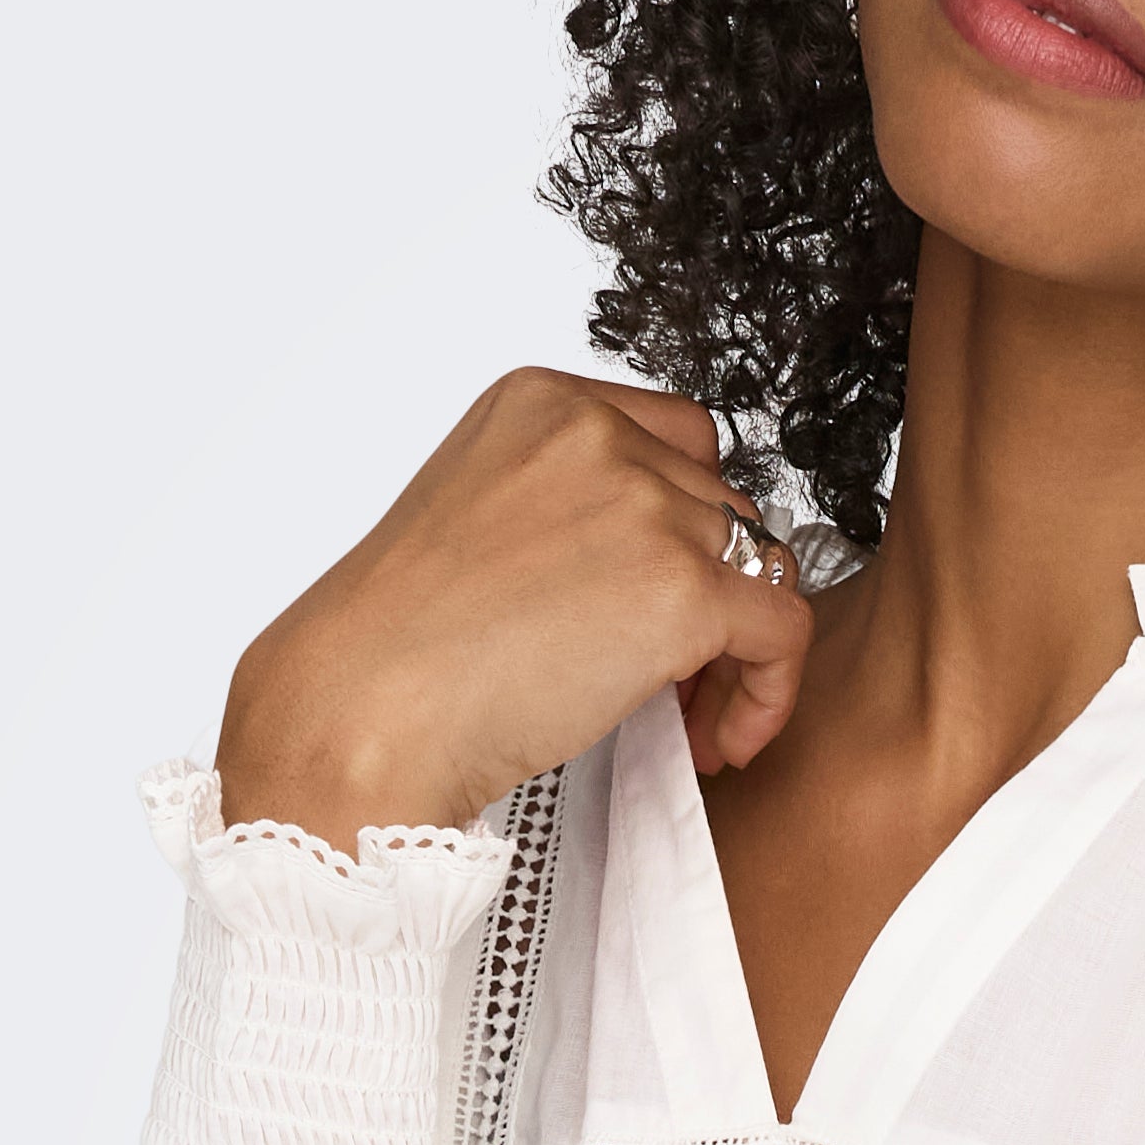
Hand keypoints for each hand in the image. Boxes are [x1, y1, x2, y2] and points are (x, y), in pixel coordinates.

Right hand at [214, 369, 818, 849]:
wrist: (361, 712)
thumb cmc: (399, 648)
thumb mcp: (481, 522)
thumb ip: (570, 508)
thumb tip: (658, 559)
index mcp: (540, 402)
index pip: (676, 440)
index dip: (681, 527)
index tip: (652, 599)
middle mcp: (596, 433)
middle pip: (719, 507)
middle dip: (708, 595)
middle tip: (673, 682)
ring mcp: (643, 504)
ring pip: (758, 568)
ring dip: (735, 652)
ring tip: (689, 721)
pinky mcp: (680, 589)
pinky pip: (782, 631)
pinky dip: (770, 694)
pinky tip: (721, 742)